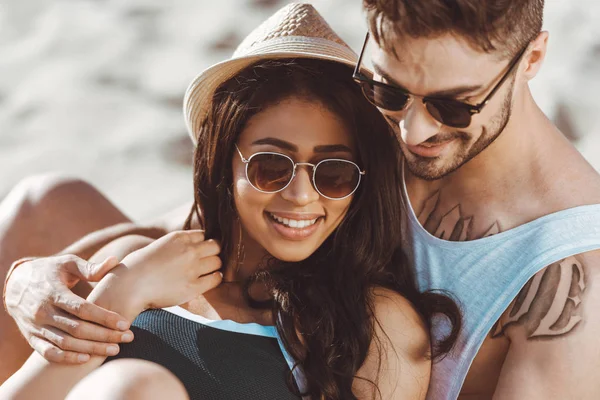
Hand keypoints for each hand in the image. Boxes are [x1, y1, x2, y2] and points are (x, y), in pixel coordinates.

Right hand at [4, 255, 133, 363]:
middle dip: (105, 335)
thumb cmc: (49, 271)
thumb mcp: (67, 263)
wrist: (15, 284)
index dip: (104, 317)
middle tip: (128, 338)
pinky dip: (66, 358)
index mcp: (54, 293)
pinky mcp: (32, 337)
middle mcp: (44, 312)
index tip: (125, 323)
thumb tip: (114, 261)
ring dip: (91, 349)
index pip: (82, 309)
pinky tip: (86, 359)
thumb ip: (90, 267)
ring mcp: (37, 326)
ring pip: (66, 343)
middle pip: (78, 329)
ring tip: (114, 349)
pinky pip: (48, 353)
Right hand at [117, 230, 222, 313]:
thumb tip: (193, 246)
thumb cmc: (138, 268)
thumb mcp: (159, 246)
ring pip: (218, 262)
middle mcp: (188, 250)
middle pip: (216, 246)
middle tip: (208, 262)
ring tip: (207, 272)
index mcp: (178, 238)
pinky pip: (216, 279)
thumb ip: (177, 245)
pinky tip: (208, 281)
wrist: (128, 287)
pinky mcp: (193, 286)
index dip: (203, 244)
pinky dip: (215, 279)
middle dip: (213, 253)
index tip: (201, 252)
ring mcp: (192, 268)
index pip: (204, 235)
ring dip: (214, 266)